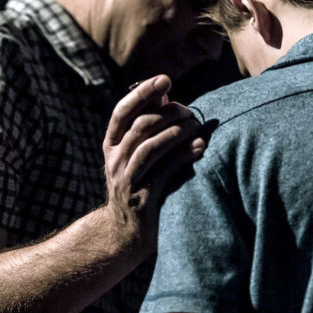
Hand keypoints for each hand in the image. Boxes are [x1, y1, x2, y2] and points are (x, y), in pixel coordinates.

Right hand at [103, 74, 205, 244]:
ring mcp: (126, 181)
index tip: (165, 79)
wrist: (127, 234)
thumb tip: (164, 95)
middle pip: (140, 127)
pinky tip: (200, 147)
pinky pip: (163, 172)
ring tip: (196, 126)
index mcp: (112, 145)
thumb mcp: (138, 154)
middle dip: (168, 114)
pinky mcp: (142, 199)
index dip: (142, 93)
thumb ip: (148, 125)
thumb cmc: (142, 184)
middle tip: (190, 111)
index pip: (122, 112)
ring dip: (176, 132)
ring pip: (149, 147)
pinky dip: (182, 156)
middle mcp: (115, 160)